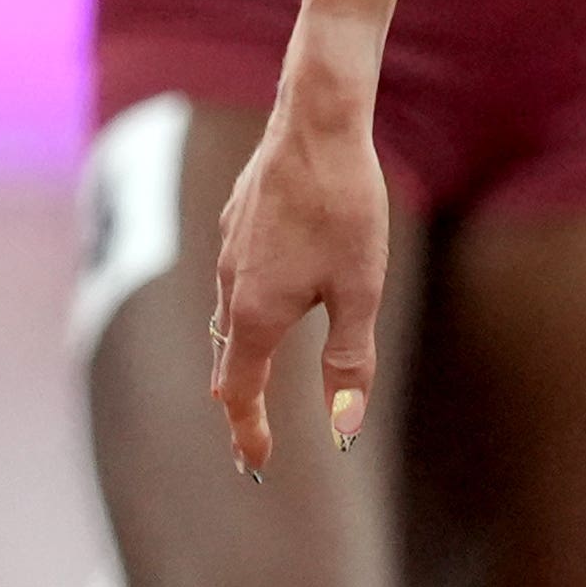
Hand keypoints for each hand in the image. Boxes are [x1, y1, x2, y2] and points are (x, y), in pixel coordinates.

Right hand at [203, 61, 392, 472]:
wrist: (316, 123)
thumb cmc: (344, 207)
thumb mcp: (360, 292)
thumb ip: (348, 363)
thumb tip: (344, 429)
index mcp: (255, 313)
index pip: (240, 392)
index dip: (247, 432)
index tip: (257, 464)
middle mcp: (229, 285)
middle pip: (226, 361)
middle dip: (239, 403)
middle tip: (250, 437)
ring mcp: (227, 250)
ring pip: (226, 318)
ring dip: (237, 355)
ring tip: (248, 379)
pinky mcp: (236, 220)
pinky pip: (232, 280)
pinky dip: (242, 310)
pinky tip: (261, 298)